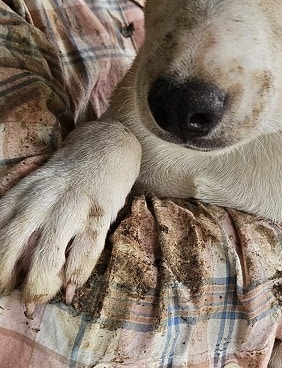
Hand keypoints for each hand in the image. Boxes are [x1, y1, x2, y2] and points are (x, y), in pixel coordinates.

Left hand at [0, 120, 140, 313]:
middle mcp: (43, 198)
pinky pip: (86, 250)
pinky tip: (72, 287)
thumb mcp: (37, 186)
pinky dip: (77, 273)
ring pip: (48, 252)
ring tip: (40, 298)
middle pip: (12, 241)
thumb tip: (17, 266)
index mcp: (23, 191)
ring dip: (40, 283)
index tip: (1, 282)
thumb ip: (24, 218)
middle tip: (12, 294)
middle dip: (5, 276)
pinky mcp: (100, 212)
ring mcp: (72, 206)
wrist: (109, 145)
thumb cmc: (70, 175)